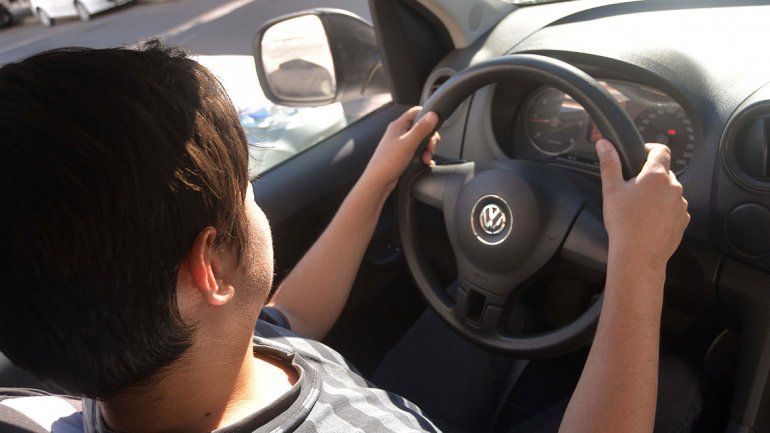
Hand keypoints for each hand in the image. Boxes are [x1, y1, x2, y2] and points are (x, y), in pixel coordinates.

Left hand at [362, 106, 439, 192]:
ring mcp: (400, 144)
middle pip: (421, 128)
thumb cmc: (388, 162)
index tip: (434, 126)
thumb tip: (432, 115)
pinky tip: (424, 163)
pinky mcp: (402, 155)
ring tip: (425, 159)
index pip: (416, 112)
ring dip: (426, 150)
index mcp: (398, 126)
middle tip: (430, 148)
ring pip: (420, 141)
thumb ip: (421, 129)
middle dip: (429, 138)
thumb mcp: (408, 143)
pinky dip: (422, 157)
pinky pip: (417, 152)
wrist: (378, 182)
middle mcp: (399, 133)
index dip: (427, 116)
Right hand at [596, 139, 689, 270]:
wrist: (638, 256)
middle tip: (632, 190)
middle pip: (663, 172)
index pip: (661, 150)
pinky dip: (663, 210)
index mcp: (656, 175)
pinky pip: (674, 208)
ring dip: (657, 194)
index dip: (650, 149)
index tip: (641, 154)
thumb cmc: (624, 223)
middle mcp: (673, 186)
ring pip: (669, 191)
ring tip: (639, 209)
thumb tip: (604, 143)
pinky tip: (648, 221)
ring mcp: (681, 204)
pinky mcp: (683, 219)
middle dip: (649, 177)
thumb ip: (609, 163)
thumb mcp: (611, 190)